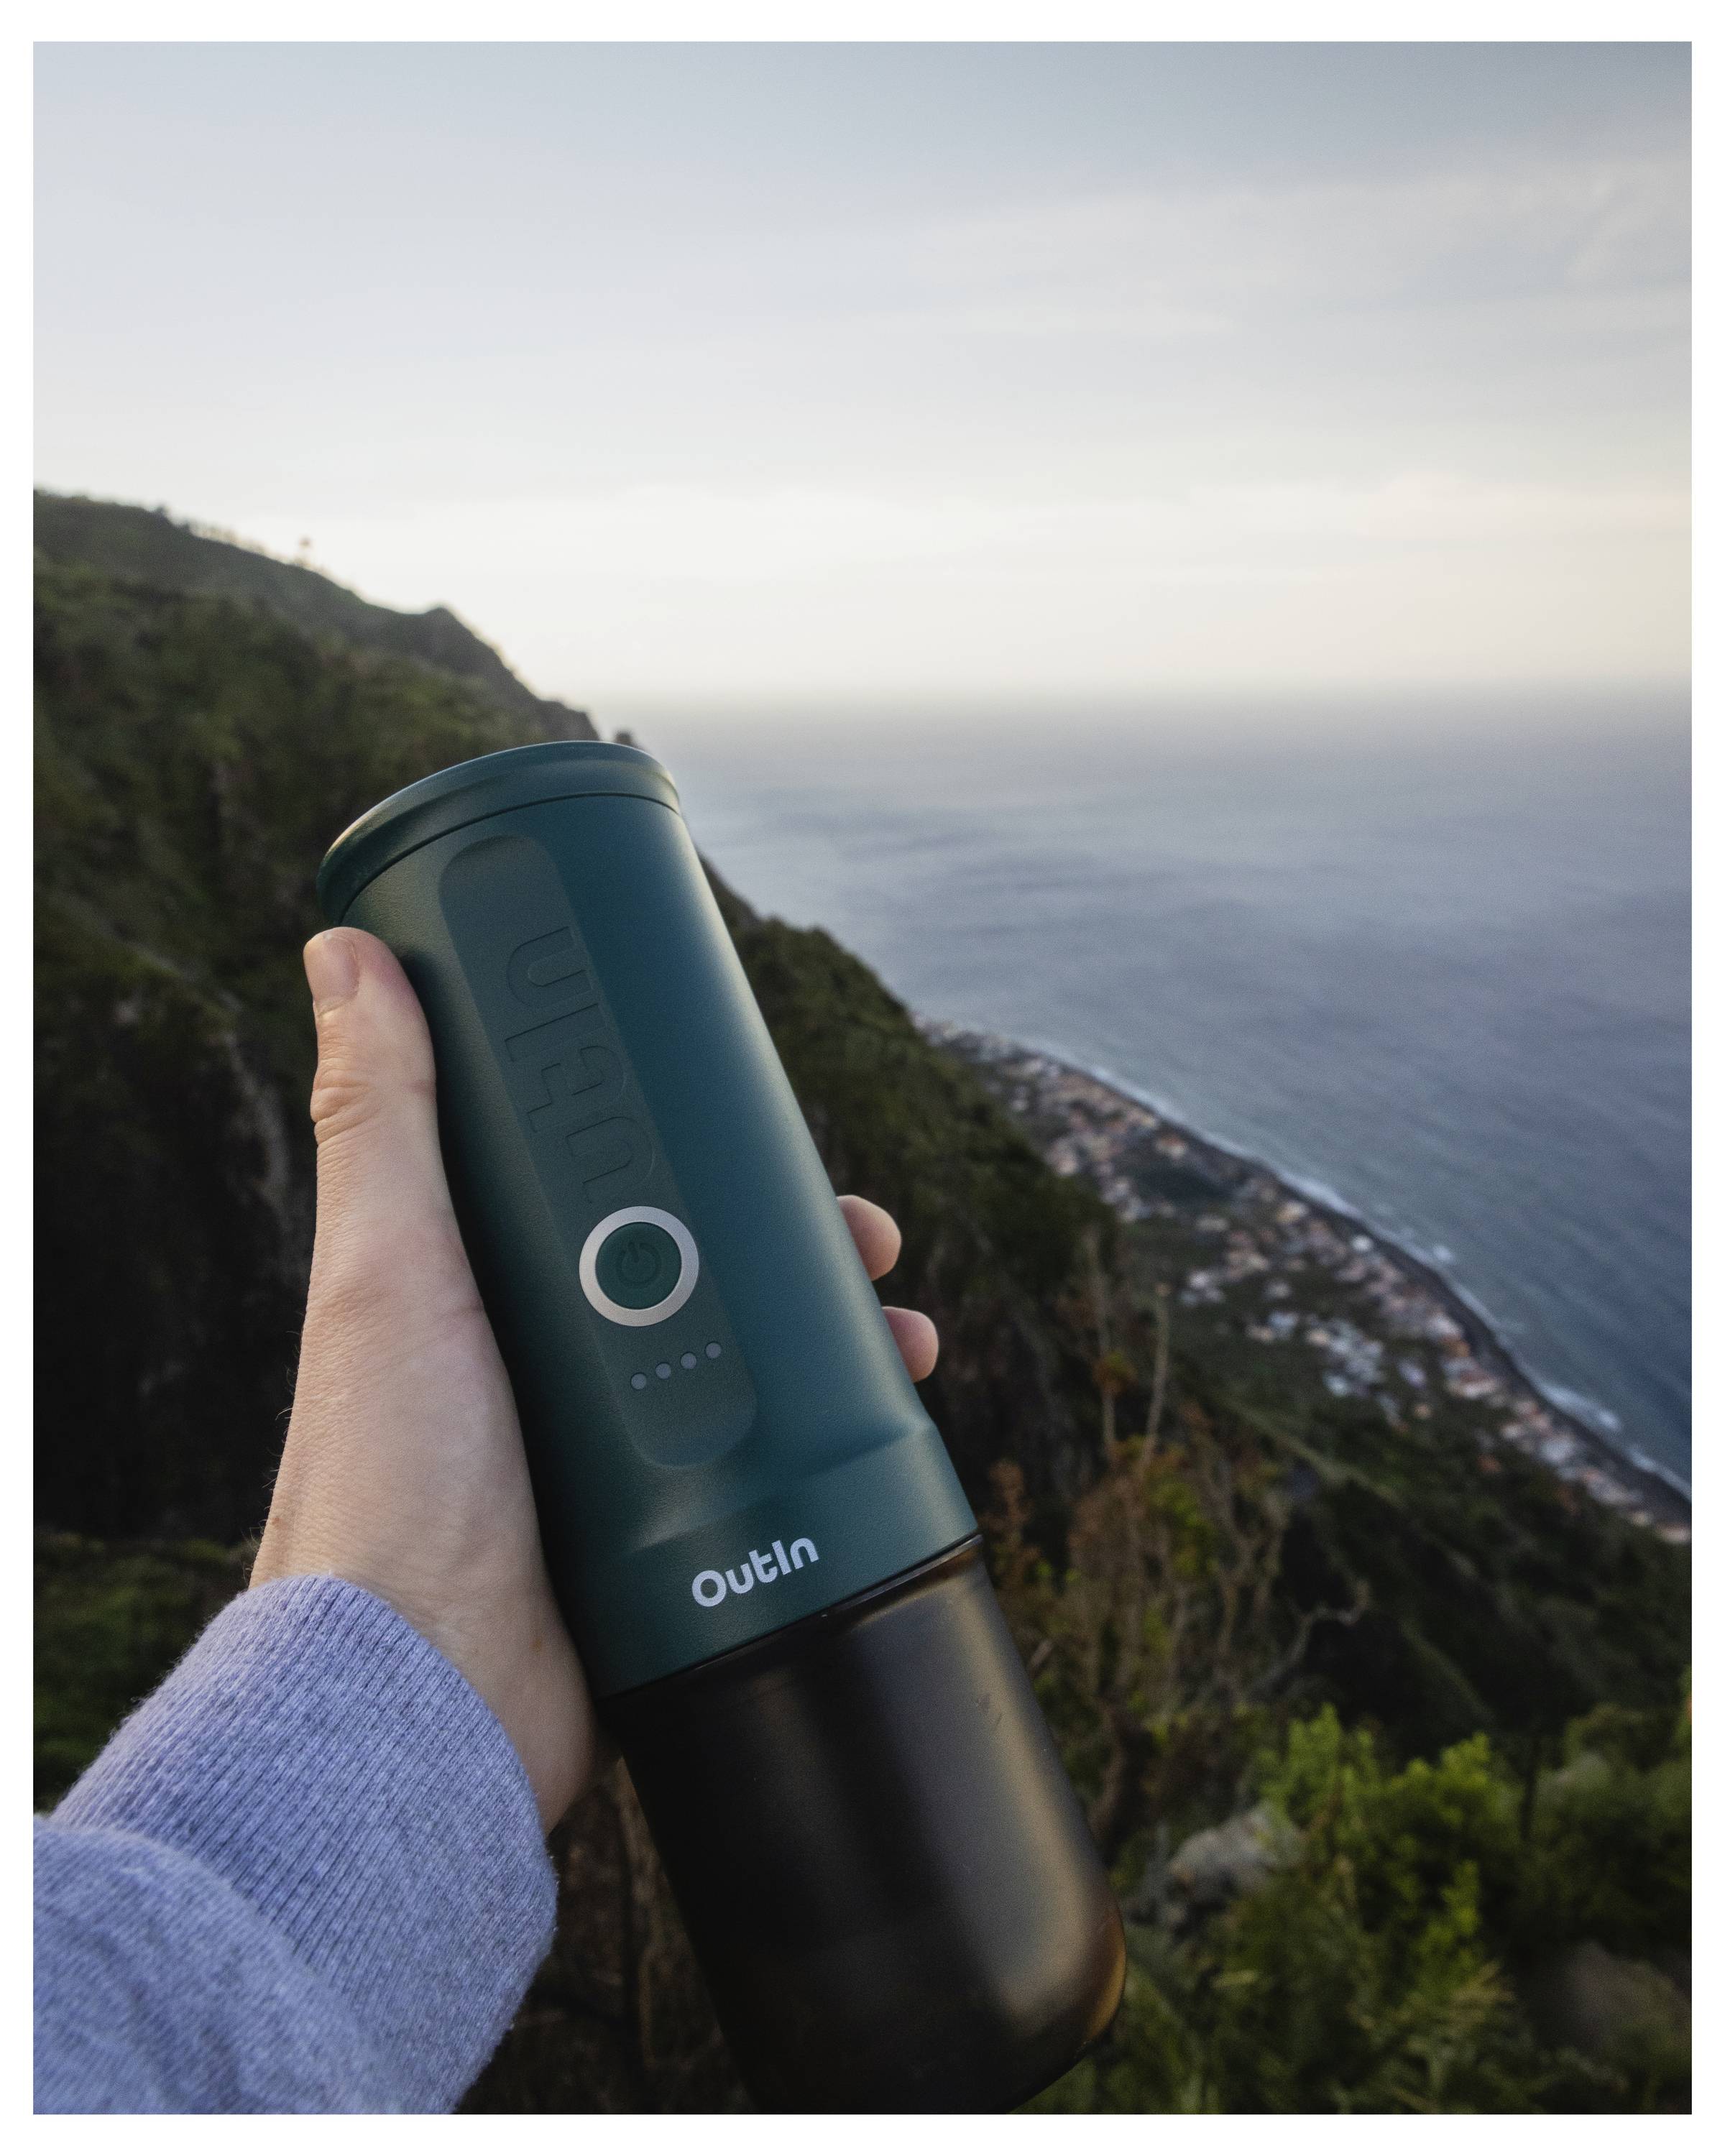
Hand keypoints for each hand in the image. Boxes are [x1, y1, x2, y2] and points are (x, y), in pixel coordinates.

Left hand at [252, 927, 938, 1829]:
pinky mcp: (668, 1537)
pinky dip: (837, 1429)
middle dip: (798, 1236)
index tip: (756, 1110)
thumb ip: (380, 1119)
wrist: (427, 1701)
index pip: (608, 1184)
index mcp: (489, 1289)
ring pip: (753, 1361)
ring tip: (905, 1321)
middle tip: (868, 1225)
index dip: (689, 1139)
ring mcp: (615, 1451)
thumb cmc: (386, 1483)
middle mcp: (554, 1361)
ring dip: (840, 1330)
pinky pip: (771, 1462)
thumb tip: (346, 952)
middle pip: (704, 1266)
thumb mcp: (391, 1271)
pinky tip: (895, 1411)